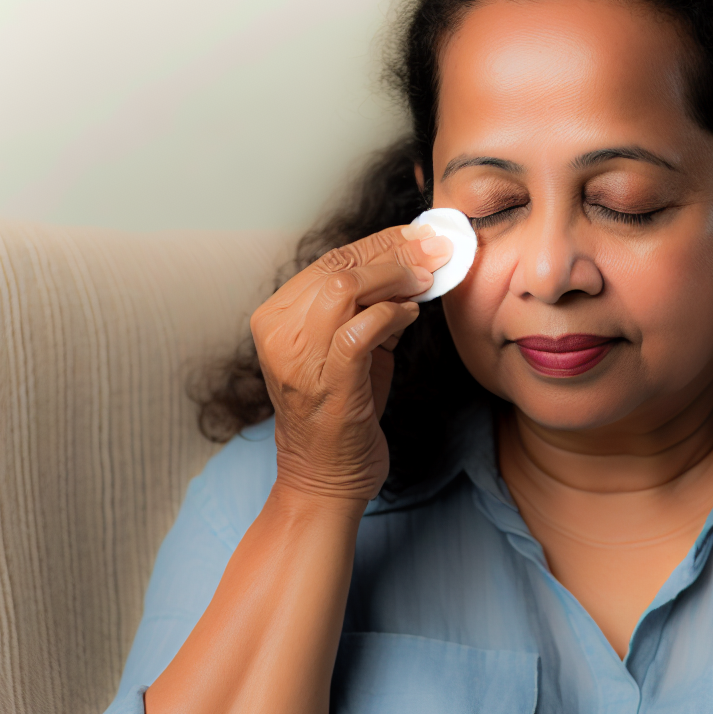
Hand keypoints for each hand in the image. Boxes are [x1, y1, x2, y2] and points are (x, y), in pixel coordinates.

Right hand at [250, 223, 451, 500]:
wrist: (323, 478)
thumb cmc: (338, 413)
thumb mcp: (346, 350)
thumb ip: (367, 308)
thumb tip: (412, 265)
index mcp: (275, 318)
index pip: (330, 260)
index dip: (381, 241)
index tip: (420, 235)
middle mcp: (279, 333)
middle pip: (339, 264)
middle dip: (396, 250)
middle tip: (437, 249)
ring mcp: (299, 358)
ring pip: (346, 285)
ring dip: (395, 276)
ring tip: (425, 282)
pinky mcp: (328, 382)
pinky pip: (363, 327)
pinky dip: (394, 313)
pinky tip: (412, 315)